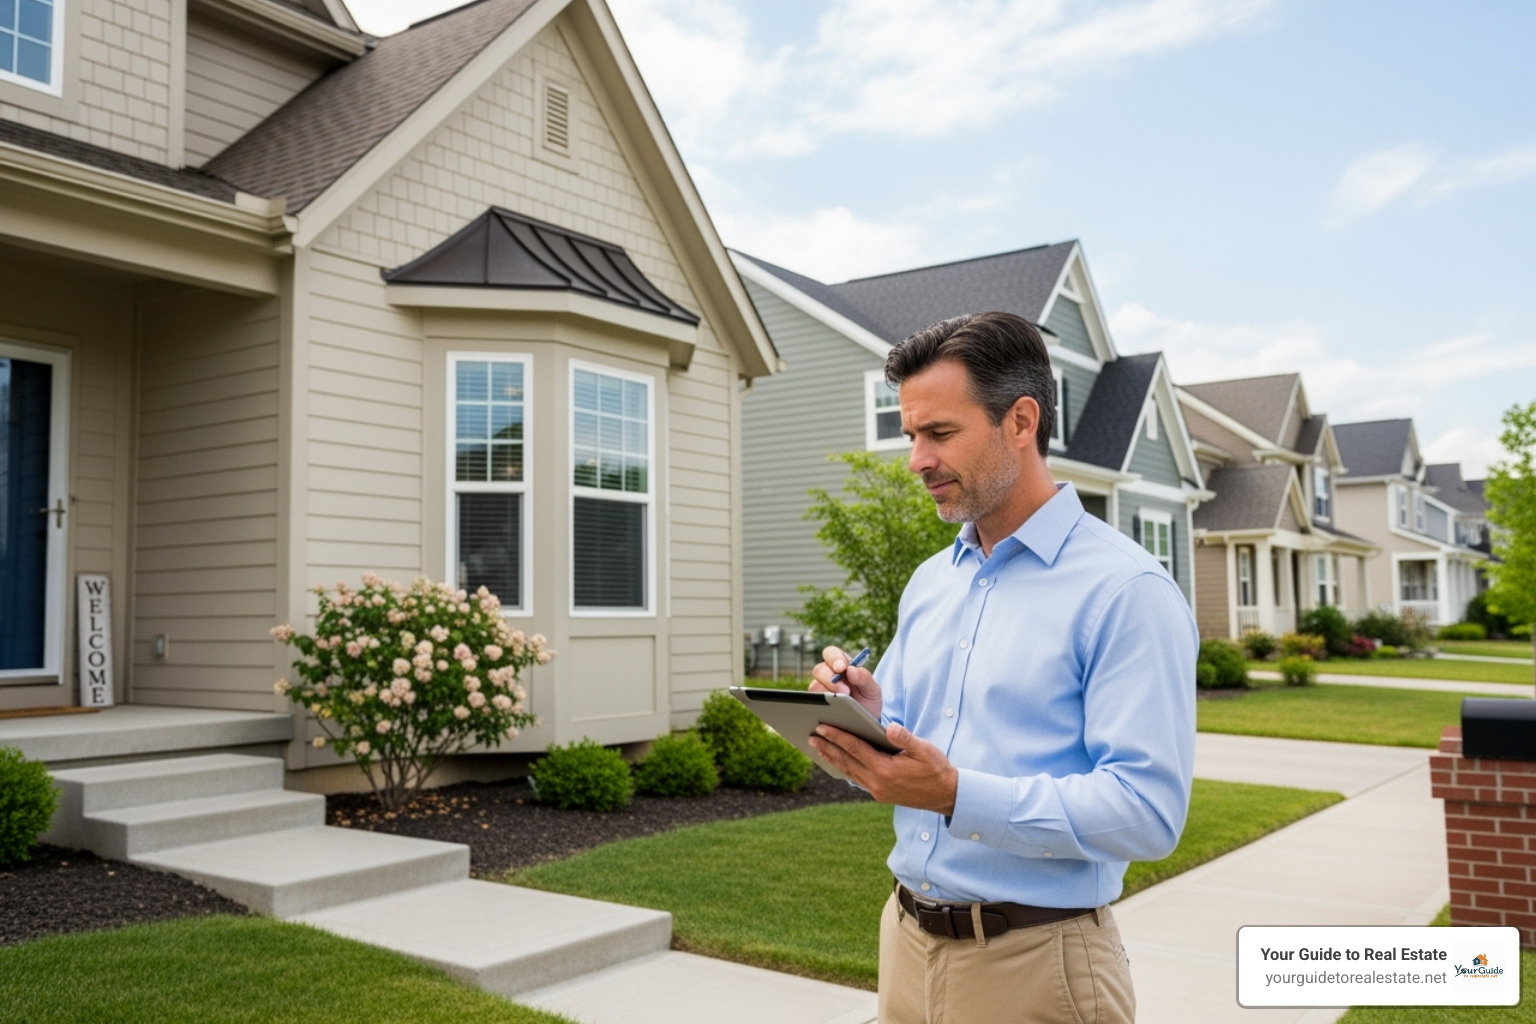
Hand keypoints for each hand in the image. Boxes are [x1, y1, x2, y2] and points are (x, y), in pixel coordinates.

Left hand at [808, 722, 957, 815]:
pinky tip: (838, 761)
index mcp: (885, 770)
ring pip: (848, 772)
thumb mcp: (925, 750)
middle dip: (827, 746)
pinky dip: (844, 768)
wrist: (946, 796)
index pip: (855, 748)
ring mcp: (877, 791)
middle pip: (846, 761)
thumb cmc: (936, 769)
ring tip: (818, 746)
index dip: (837, 736)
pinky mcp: (879, 795)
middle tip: (810, 734)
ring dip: (832, 758)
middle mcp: (877, 783)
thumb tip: (890, 728)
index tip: (822, 726)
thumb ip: (906, 738)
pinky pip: (856, 779)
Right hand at [809, 646, 881, 717]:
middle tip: (845, 691)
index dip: (834, 658)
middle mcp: (828, 676)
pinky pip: (812, 702)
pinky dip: (820, 704)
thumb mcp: (872, 690)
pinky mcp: (817, 705)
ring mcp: (821, 690)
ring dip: (826, 692)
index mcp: (842, 666)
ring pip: (814, 685)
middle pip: (819, 669)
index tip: (841, 668)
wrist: (866, 723)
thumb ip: (865, 678)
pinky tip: (831, 710)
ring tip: (841, 702)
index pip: (831, 653)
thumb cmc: (868, 701)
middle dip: (830, 678)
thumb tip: (851, 669)